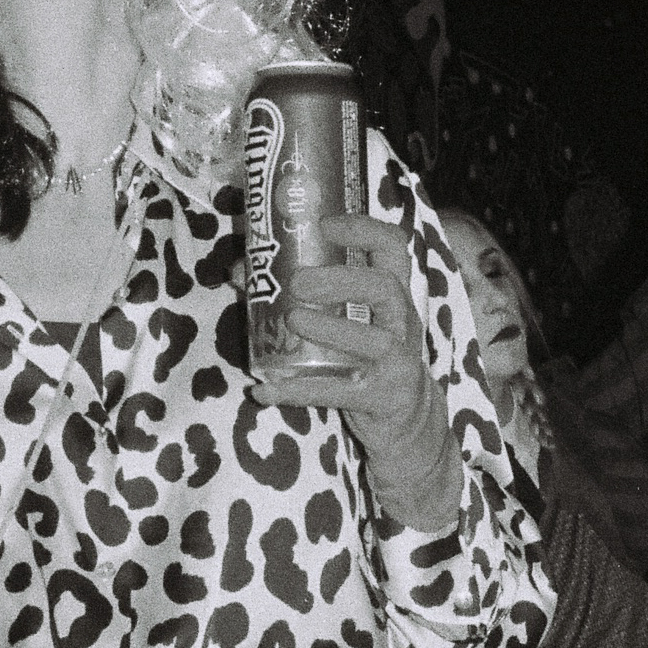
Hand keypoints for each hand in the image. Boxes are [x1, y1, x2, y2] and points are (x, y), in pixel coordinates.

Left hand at [245, 216, 460, 530]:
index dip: (364, 229)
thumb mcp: (350, 321)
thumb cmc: (367, 359)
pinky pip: (342, 393)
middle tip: (299, 281)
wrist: (409, 424)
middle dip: (342, 279)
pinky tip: (266, 391)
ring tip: (293, 320)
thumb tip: (238, 272)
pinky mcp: (384, 399)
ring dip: (332, 329)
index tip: (324, 224)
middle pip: (385, 286)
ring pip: (375, 339)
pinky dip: (301, 391)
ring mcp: (398, 362)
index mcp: (393, 295)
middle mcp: (402, 322)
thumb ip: (307, 297)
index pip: (393, 248)